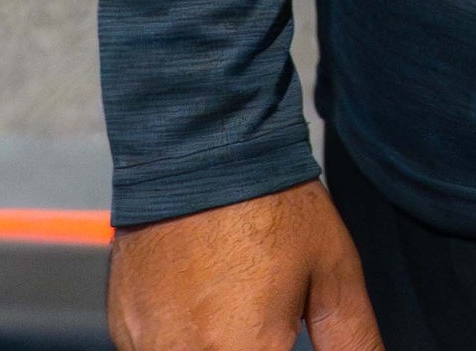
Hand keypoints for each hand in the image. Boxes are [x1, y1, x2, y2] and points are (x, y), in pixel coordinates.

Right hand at [109, 182, 382, 350]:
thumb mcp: (332, 270)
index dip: (276, 349)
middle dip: (248, 343)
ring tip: (232, 297)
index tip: (281, 334)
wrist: (202, 144)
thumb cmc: (271, 203)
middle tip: (258, 312)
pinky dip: (178, 339)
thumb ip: (352, 340)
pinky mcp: (123, 328)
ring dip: (213, 341)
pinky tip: (199, 300)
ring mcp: (148, 345)